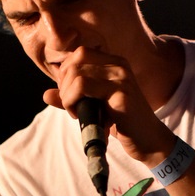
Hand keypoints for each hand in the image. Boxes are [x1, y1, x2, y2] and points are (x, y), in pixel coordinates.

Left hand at [43, 46, 173, 164]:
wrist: (148, 141)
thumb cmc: (122, 124)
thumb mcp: (93, 107)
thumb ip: (72, 97)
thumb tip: (46, 94)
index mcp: (114, 63)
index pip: (78, 54)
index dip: (66, 75)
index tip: (70, 96)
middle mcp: (119, 65)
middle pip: (74, 61)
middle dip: (64, 86)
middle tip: (73, 107)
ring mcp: (121, 78)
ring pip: (76, 74)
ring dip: (68, 97)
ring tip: (78, 113)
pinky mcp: (121, 94)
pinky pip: (82, 87)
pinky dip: (73, 103)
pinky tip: (83, 117)